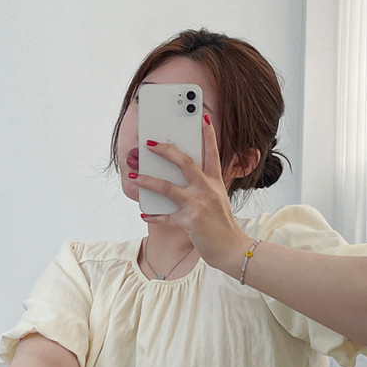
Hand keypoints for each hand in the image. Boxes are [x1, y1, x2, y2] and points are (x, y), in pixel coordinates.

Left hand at [132, 115, 247, 273]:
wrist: (232, 249)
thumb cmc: (222, 226)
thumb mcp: (218, 200)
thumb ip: (204, 188)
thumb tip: (179, 179)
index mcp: (215, 182)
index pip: (212, 153)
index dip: (208, 134)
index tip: (202, 117)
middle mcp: (207, 189)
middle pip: (185, 162)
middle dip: (165, 150)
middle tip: (150, 143)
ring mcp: (198, 204)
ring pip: (167, 187)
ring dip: (148, 181)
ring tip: (135, 177)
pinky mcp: (189, 221)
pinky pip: (165, 216)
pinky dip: (153, 215)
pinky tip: (143, 213)